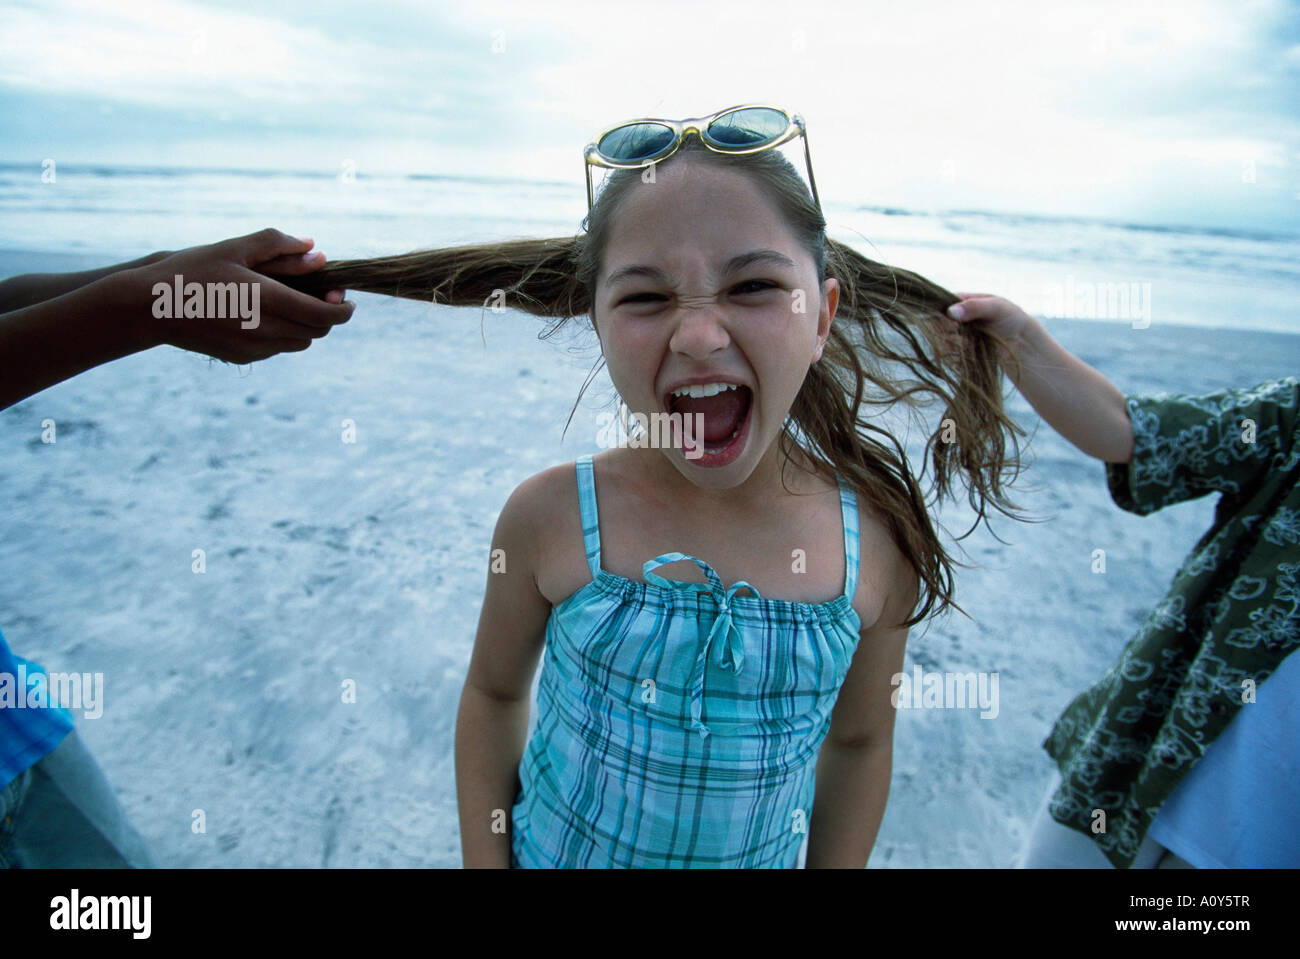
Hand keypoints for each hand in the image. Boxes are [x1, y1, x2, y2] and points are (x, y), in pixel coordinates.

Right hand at [121, 228, 354, 362]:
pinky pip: (277, 348)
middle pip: (317, 331)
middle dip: (327, 315)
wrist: (149, 308)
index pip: (325, 315)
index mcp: (266, 299)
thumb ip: (278, 245)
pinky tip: (266, 314)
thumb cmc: (191, 270)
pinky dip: (283, 334)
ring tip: (294, 302)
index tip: (347, 298)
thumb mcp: (234, 248)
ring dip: (306, 325)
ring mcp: (253, 348)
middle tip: (324, 294)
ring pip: (300, 342)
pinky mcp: (241, 357)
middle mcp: (264, 329)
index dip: (344, 310)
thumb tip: (317, 250)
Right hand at [945, 293, 1037, 356]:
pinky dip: (958, 356)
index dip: (943, 318)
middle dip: (949, 334)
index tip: (955, 325)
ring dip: (955, 346)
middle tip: (964, 337)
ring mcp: (955, 335)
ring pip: (942, 343)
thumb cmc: (1011, 317)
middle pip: (937, 327)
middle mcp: (954, 318)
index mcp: (959, 302)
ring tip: (970, 344)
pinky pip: (950, 356)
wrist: (1021, 341)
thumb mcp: (996, 307)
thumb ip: (974, 307)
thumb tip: (950, 311)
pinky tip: (971, 352)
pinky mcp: (959, 351)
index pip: (938, 308)